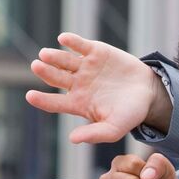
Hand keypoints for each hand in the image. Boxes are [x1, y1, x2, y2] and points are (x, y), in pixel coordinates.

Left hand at [26, 33, 172, 143]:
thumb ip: (95, 134)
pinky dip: (72, 42)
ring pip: (64, 60)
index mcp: (78, 103)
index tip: (30, 96)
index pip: (55, 103)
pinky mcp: (95, 52)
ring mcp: (85, 67)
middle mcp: (77, 84)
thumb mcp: (115, 128)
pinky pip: (80, 45)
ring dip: (54, 57)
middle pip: (56, 78)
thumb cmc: (130, 114)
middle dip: (46, 72)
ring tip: (45, 55)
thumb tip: (72, 139)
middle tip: (36, 67)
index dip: (42, 100)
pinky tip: (63, 39)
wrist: (148, 92)